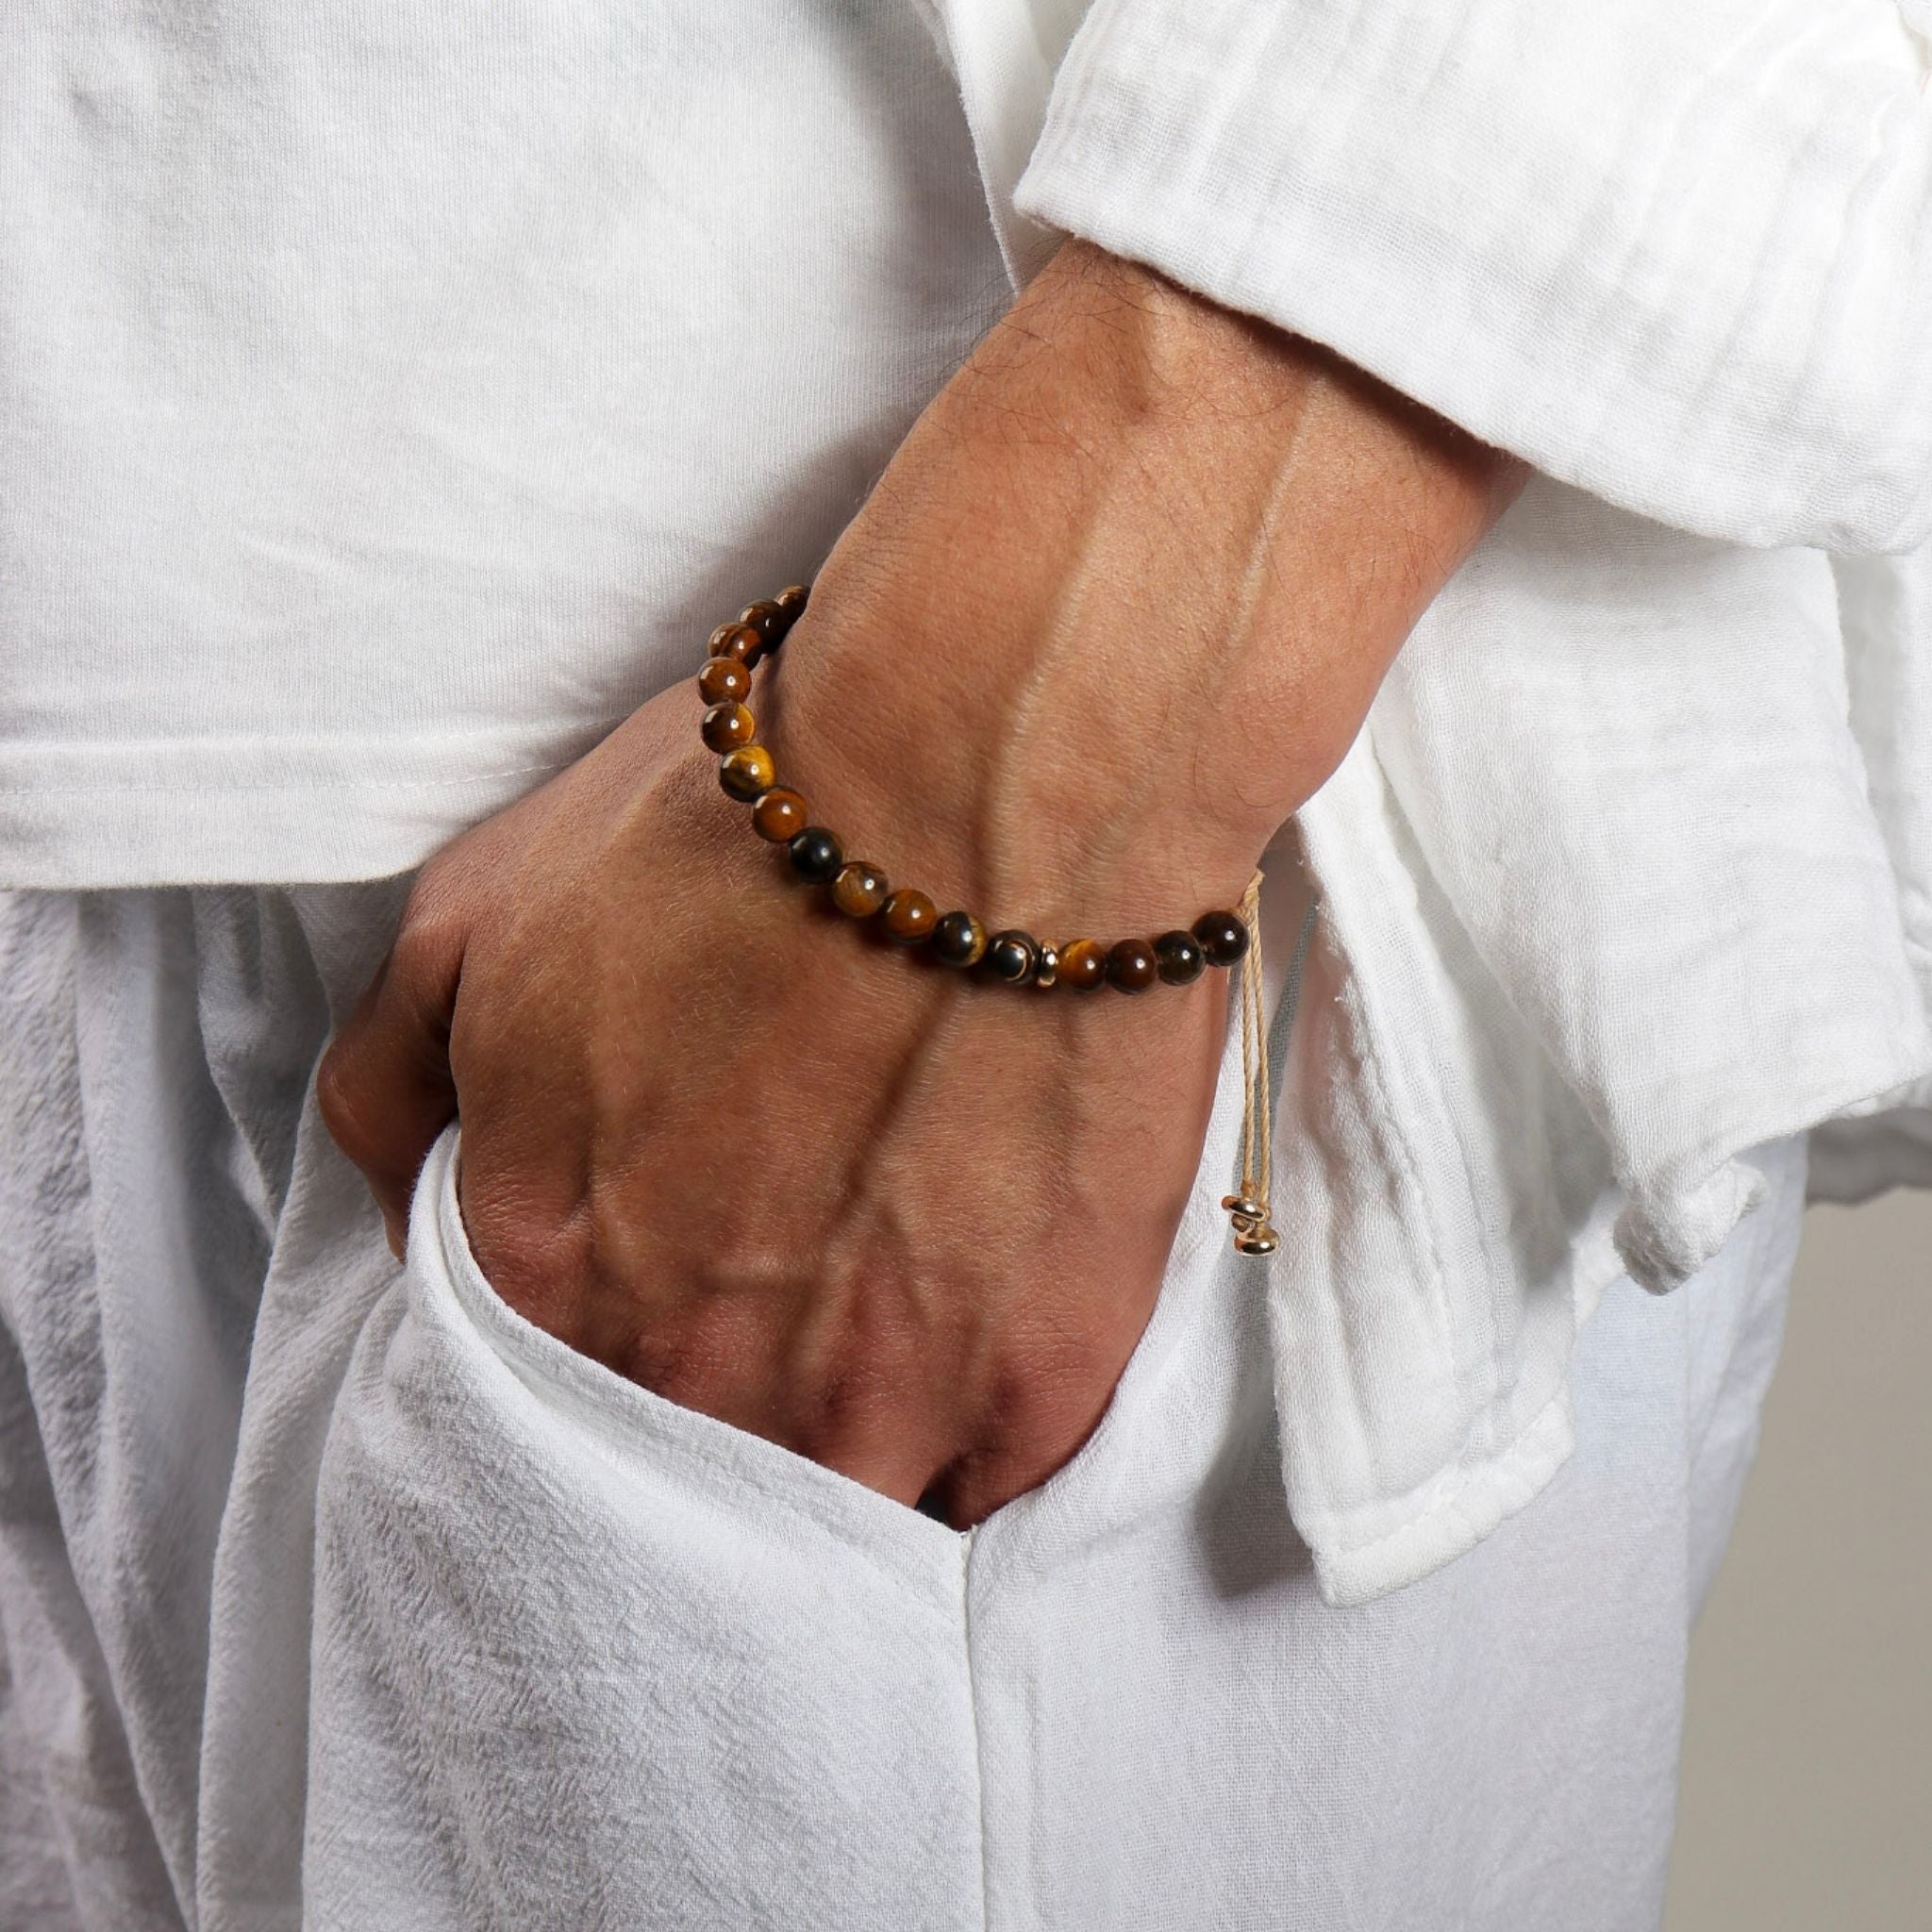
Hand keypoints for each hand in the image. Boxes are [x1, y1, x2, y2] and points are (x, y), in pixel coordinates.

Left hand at [318, 243, 1520, 1522]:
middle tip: (772, 1308)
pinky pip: (981, 1484)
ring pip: (831, 1513)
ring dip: (842, 1442)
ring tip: (885, 1324)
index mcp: (544, 1276)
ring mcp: (883, 1399)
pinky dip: (969, 1428)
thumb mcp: (475, 914)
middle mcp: (697, 1378)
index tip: (646, 1309)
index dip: (583, 1363)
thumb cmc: (739, 823)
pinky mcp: (1043, 1382)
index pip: (522, 1415)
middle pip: (676, 1481)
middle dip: (708, 1410)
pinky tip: (979, 1316)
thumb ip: (394, 1092)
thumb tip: (414, 1207)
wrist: (985, 769)